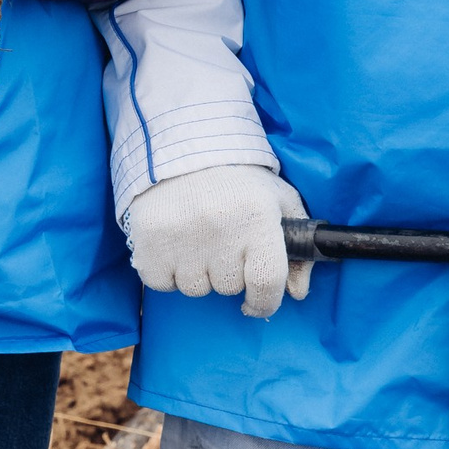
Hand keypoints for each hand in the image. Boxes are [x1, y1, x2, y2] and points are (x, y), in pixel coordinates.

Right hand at [125, 164, 309, 319]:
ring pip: (195, 288)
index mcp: (258, 220)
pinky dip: (166, 271)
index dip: (264, 302)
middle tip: (221, 240)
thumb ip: (299, 248)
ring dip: (196, 271)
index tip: (256, 301)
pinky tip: (172, 243)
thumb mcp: (279, 202)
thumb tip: (298, 293)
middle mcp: (221, 230)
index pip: (266, 283)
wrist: (183, 146)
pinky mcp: (149, 242)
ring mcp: (182, 238)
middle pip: (228, 287)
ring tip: (196, 237)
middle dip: (227, 271)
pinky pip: (161, 283)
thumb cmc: (238, 180)